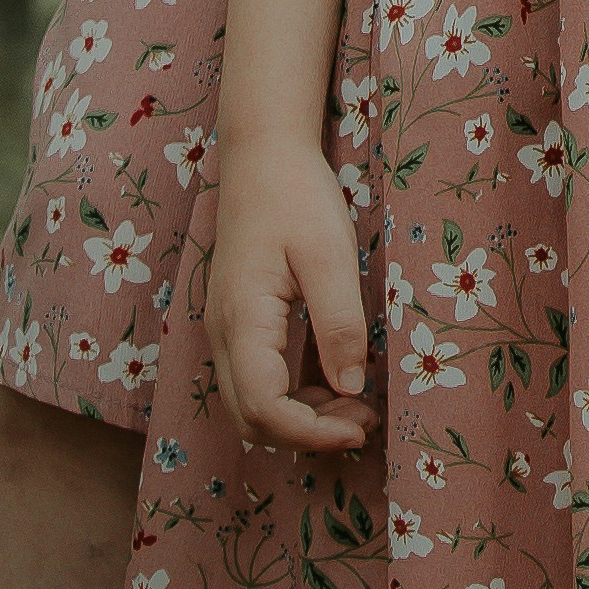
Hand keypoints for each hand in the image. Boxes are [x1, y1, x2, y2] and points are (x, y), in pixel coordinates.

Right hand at [207, 128, 375, 455]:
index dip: (311, 432)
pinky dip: (294, 395)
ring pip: (252, 403)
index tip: (360, 427)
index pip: (263, 407)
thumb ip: (340, 324)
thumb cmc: (296, 196)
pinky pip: (259, 379)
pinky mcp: (241, 323)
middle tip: (363, 423)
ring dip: (302, 418)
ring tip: (358, 408)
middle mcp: (225, 335)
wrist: (262, 154)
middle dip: (307, 434)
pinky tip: (336, 382)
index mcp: (242, 320)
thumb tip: (351, 389)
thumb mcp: (329, 256)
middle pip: (251, 417)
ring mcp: (228, 330)